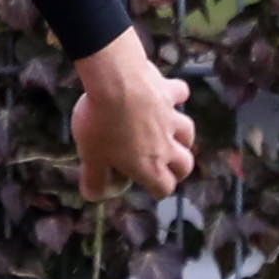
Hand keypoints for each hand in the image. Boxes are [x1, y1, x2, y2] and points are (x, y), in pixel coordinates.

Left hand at [70, 31, 198, 198]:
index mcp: (149, 166)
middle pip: (185, 164)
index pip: (165, 187)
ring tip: (174, 136)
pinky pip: (180, 94)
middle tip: (169, 167)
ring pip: (187, 132)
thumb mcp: (91, 158)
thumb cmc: (101, 124)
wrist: (115, 82)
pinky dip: (177, 96)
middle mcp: (166, 144)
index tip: (151, 188)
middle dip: (179, 169)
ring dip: (183, 137)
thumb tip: (93, 195)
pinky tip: (170, 95)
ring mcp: (170, 117)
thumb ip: (94, 180)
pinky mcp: (169, 92)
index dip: (159, 190)